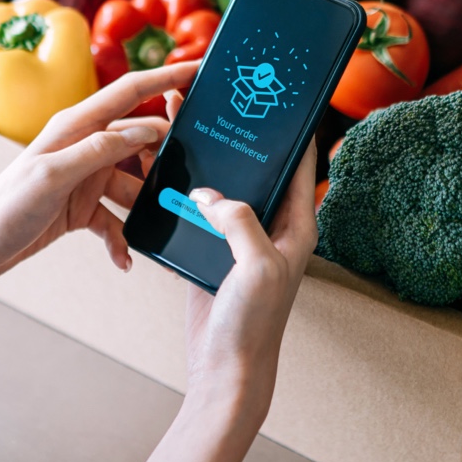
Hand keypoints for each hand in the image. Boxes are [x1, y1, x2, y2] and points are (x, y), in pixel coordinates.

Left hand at [0, 61, 197, 284]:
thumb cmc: (6, 206)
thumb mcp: (54, 175)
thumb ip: (100, 150)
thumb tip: (147, 130)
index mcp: (76, 125)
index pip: (130, 92)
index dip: (166, 77)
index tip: (199, 70)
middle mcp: (84, 146)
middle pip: (140, 141)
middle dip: (167, 158)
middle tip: (195, 175)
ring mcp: (85, 176)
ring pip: (134, 184)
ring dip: (147, 208)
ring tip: (162, 225)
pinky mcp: (83, 206)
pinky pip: (116, 219)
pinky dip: (122, 239)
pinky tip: (124, 260)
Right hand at [180, 100, 318, 416]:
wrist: (226, 368)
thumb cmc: (254, 324)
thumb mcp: (257, 267)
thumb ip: (239, 222)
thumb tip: (210, 196)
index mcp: (296, 224)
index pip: (299, 163)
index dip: (291, 128)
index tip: (279, 93)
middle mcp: (272, 226)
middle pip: (254, 167)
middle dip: (234, 134)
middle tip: (212, 97)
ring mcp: (241, 238)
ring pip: (222, 186)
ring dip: (202, 160)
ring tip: (177, 123)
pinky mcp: (213, 250)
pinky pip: (198, 211)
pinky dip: (182, 191)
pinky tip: (161, 170)